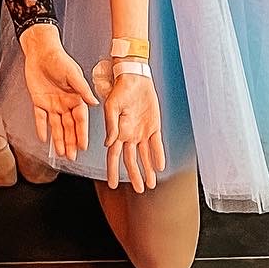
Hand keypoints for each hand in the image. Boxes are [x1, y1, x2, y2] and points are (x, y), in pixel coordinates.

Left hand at [20, 25, 96, 159]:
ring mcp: (52, 104)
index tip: (83, 146)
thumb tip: (94, 103)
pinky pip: (40, 118)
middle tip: (72, 156)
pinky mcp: (39, 101)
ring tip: (61, 153)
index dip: (81, 133)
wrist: (41, 52)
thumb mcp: (73, 74)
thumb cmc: (59, 60)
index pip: (80, 120)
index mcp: (76, 98)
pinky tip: (44, 139)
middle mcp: (65, 103)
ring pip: (56, 126)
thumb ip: (82, 89)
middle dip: (71, 142)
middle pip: (69, 126)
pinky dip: (42, 128)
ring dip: (59, 139)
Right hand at [92, 58, 165, 193]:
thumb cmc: (120, 90)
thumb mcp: (112, 106)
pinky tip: (159, 167)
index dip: (113, 170)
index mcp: (117, 132)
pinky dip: (158, 156)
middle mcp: (129, 135)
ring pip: (144, 156)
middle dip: (135, 175)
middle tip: (139, 189)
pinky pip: (156, 144)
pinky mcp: (153, 126)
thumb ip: (110, 125)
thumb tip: (109, 143)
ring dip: (147, 170)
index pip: (114, 156)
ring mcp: (141, 132)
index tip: (113, 184)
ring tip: (150, 184)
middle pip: (131, 160)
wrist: (135, 78)